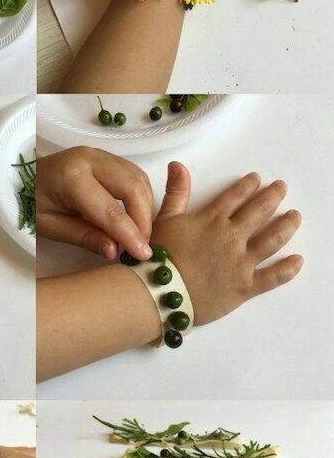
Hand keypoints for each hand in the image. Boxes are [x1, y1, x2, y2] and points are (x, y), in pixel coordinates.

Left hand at [37, 147, 153, 259]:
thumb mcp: (50, 226)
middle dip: (143, 218)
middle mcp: (90, 158)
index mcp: (71, 177)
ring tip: (140, 234)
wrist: (20, 177)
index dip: (130, 233)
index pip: (110, 209)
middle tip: (143, 245)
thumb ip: (84, 237)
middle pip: (132, 186)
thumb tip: (115, 251)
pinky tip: (136, 215)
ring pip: (137, 177)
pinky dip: (140, 195)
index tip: (143, 255)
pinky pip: (133, 173)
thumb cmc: (31, 203)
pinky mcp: (105, 156)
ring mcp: (99, 154)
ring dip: (145, 206)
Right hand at [148, 162, 302, 324]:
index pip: (235, 196)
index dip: (248, 185)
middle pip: (259, 212)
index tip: (258, 178)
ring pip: (272, 239)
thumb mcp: (165, 219)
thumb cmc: (159, 256)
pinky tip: (298, 260)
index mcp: (213, 219)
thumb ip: (176, 192)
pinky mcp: (245, 286)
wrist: (161, 292)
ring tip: (295, 217)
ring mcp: (241, 262)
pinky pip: (273, 277)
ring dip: (286, 225)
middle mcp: (232, 237)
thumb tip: (178, 165)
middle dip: (273, 197)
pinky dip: (288, 269)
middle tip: (282, 188)